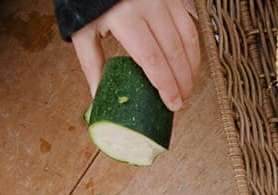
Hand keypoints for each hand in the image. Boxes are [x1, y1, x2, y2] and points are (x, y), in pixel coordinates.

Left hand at [74, 0, 201, 111]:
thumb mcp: (83, 29)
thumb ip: (92, 62)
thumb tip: (98, 94)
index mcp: (125, 18)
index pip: (153, 60)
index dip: (166, 86)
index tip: (172, 103)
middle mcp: (148, 6)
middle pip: (174, 54)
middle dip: (182, 83)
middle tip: (182, 101)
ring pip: (188, 40)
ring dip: (191, 68)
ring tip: (188, 86)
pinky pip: (190, 25)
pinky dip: (193, 48)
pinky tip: (189, 63)